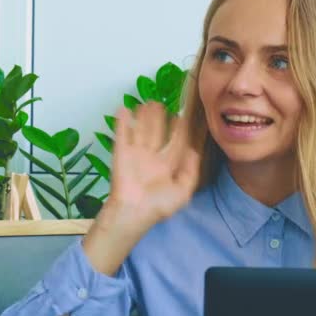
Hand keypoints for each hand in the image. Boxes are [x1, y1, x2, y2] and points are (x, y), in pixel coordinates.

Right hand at [105, 101, 200, 228]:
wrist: (134, 212)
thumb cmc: (159, 205)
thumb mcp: (183, 191)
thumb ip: (191, 171)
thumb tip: (193, 150)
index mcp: (167, 167)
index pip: (174, 143)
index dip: (178, 130)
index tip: (180, 116)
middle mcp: (152, 158)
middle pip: (157, 133)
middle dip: (159, 119)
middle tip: (160, 103)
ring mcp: (136, 155)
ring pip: (141, 131)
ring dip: (143, 117)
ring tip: (147, 103)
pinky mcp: (121, 154)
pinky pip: (122, 135)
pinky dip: (122, 122)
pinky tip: (124, 109)